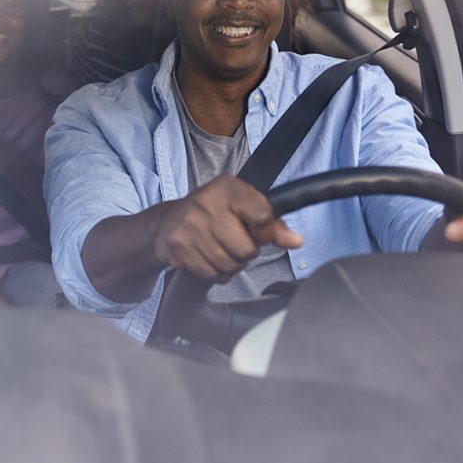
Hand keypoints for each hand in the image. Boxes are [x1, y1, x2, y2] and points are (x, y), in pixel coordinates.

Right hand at [155, 175, 302, 281]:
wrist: (167, 223)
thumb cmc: (212, 213)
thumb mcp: (242, 207)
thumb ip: (271, 223)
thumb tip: (296, 241)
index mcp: (227, 188)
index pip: (263, 215)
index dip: (266, 231)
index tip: (258, 231)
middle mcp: (206, 204)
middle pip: (247, 249)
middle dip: (246, 252)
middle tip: (235, 242)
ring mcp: (190, 227)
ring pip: (231, 265)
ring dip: (232, 264)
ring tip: (221, 249)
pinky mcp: (179, 248)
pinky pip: (213, 275)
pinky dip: (216, 272)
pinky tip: (208, 257)